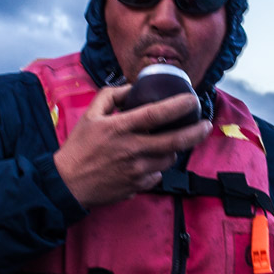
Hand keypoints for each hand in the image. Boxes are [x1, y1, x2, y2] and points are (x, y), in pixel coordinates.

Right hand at [53, 85, 210, 208]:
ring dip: (173, 149)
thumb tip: (132, 87)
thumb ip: (111, 95)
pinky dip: (157, 167)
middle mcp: (131, 149)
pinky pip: (157, 175)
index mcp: (120, 128)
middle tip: (206, 124)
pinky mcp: (137, 186)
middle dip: (196, 131)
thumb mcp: (90, 115)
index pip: (156, 114)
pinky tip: (149, 161)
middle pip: (174, 141)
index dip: (178, 105)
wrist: (67, 183)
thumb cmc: (79, 147)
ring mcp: (136, 171)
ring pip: (168, 159)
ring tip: (170, 142)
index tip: (193, 99)